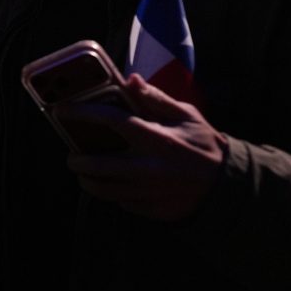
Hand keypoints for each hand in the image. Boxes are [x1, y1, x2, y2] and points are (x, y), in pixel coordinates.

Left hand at [57, 74, 226, 220]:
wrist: (229, 184)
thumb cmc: (204, 144)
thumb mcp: (185, 115)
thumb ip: (155, 98)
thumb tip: (129, 80)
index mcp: (156, 138)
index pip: (110, 121)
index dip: (82, 113)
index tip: (62, 111)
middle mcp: (149, 167)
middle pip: (97, 165)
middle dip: (76, 159)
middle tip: (71, 153)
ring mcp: (149, 192)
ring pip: (103, 189)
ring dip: (88, 180)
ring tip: (84, 171)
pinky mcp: (151, 209)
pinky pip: (121, 202)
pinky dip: (112, 192)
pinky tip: (112, 184)